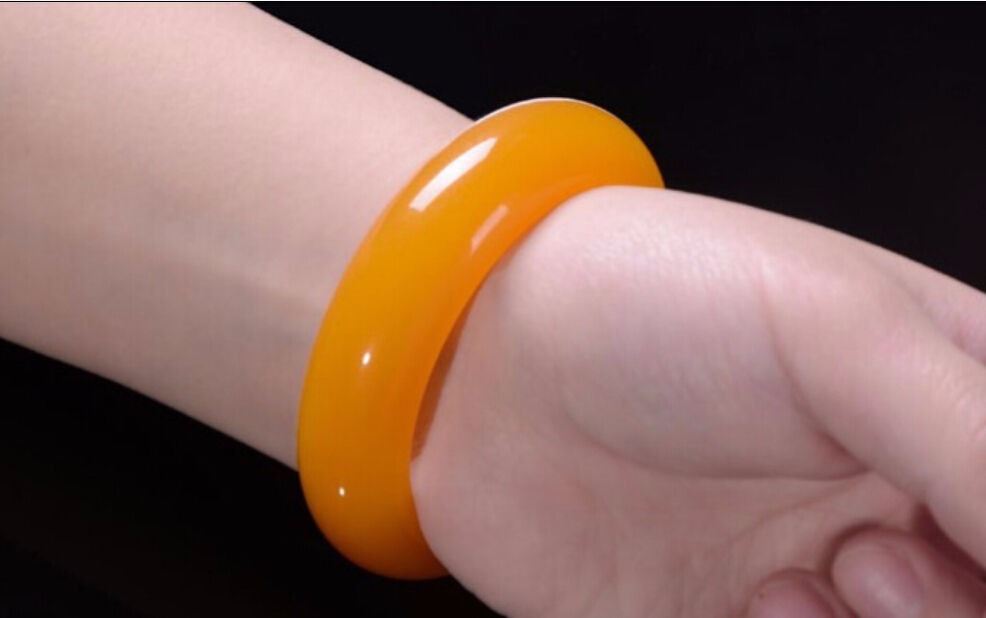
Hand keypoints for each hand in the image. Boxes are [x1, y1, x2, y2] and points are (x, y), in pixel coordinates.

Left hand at [411, 186, 985, 615]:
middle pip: (974, 599)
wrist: (475, 357)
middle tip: (869, 556)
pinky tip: (750, 608)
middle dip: (950, 612)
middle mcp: (887, 495)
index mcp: (944, 399)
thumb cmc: (647, 296)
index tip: (941, 535)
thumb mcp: (838, 326)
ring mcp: (807, 572)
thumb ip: (973, 434)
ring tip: (810, 579)